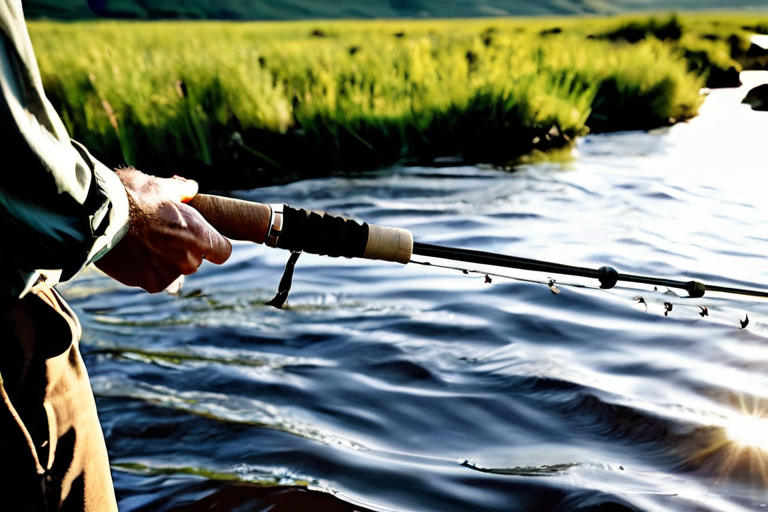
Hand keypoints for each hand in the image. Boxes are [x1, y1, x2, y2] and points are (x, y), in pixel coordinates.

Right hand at [95, 169, 231, 292]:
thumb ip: (181, 191)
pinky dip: (148, 271)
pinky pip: (156, 280)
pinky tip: (133, 255)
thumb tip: (191, 187)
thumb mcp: (160, 186)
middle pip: (195, 260)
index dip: (214, 246)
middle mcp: (190, 260)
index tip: (201, 240)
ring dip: (165, 262)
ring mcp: (170, 274)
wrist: (96, 216)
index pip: (222, 251)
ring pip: (175, 271)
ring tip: (144, 243)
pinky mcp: (150, 284)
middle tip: (161, 234)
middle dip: (183, 250)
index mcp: (199, 236)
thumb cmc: (131, 197)